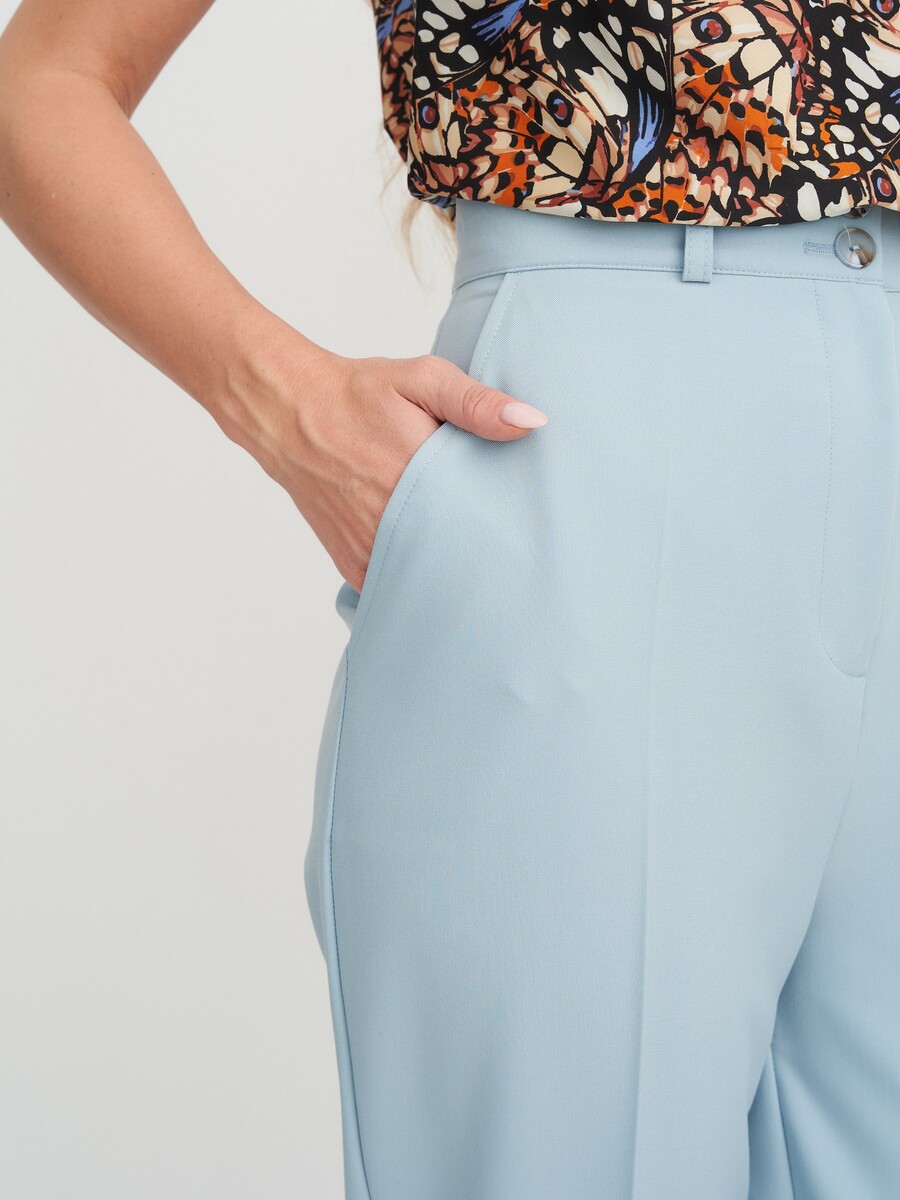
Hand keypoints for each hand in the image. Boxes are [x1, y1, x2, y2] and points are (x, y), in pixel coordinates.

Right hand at [228, 334, 548, 594]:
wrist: (289, 415)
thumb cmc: (358, 394)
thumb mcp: (422, 380)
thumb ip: (476, 402)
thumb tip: (532, 422)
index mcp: (417, 479)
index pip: (483, 521)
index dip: (507, 524)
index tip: (526, 522)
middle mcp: (392, 523)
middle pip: (459, 556)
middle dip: (484, 551)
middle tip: (507, 542)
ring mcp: (371, 551)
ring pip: (428, 577)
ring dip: (450, 567)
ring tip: (474, 554)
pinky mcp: (354, 566)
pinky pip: (398, 584)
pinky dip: (416, 576)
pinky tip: (432, 559)